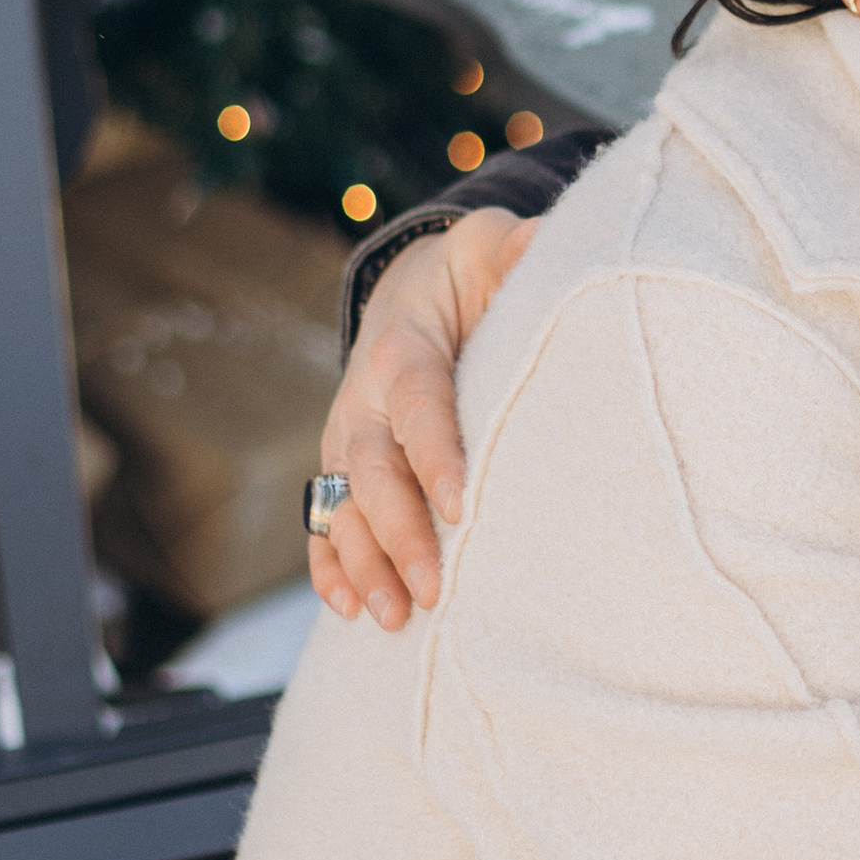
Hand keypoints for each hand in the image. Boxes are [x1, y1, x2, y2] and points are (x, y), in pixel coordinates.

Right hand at [307, 208, 536, 627]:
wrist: (410, 290)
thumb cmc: (466, 275)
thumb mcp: (487, 248)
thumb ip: (509, 248)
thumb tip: (536, 241)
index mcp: (401, 349)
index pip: (418, 404)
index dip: (436, 453)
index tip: (463, 505)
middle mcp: (362, 399)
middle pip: (374, 471)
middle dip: (399, 532)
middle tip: (434, 587)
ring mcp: (347, 440)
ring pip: (344, 506)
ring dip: (364, 564)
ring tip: (395, 618)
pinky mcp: (342, 470)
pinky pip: (323, 522)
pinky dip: (330, 566)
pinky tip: (349, 609)